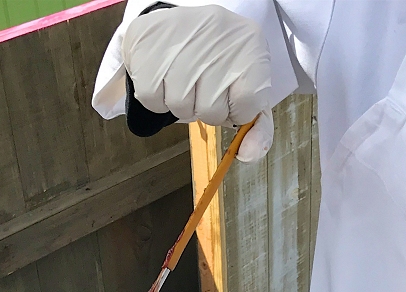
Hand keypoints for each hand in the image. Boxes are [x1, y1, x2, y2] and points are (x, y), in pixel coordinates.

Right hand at [123, 4, 273, 160]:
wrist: (185, 22)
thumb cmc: (221, 64)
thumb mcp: (249, 89)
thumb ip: (258, 128)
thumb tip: (247, 154)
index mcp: (250, 47)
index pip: (246, 107)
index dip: (235, 111)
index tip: (231, 95)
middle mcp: (218, 36)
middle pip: (210, 110)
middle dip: (205, 108)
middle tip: (203, 87)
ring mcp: (180, 36)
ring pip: (180, 106)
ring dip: (181, 104)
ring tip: (184, 82)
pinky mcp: (147, 41)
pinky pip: (152, 98)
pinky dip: (157, 98)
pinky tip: (165, 78)